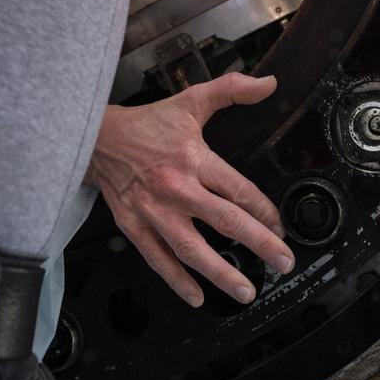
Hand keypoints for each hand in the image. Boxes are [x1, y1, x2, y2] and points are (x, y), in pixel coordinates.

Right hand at [85, 73, 292, 307]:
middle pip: (224, 221)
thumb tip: (268, 83)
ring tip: (245, 291)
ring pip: (191, 249)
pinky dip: (177, 281)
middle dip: (258, 244)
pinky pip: (158, 259)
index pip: (238, 190)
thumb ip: (232, 90)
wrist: (96, 138)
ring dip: (220, 273)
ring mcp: (153, 211)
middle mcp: (176, 188)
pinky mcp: (133, 226)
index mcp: (193, 159)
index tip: (281, 227)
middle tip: (283, 262)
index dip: (264, 211)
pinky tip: (197, 296)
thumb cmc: (148, 124)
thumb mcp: (191, 101)